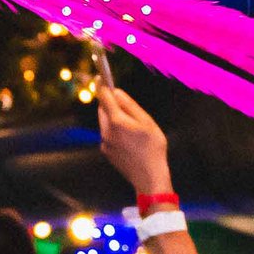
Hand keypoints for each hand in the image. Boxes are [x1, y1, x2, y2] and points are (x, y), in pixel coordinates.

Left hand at [98, 84, 171, 201]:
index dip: (101, 86)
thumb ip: (130, 105)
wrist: (148, 176)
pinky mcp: (105, 151)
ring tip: (131, 124)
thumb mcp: (147, 122)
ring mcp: (104, 142)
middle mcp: (106, 131)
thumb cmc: (153, 148)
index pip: (104, 98)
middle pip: (102, 110)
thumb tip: (117, 92)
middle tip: (120, 100)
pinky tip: (128, 138)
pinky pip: (107, 134)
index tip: (99, 77)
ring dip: (112, 117)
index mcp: (117, 121)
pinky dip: (113, 130)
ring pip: (104, 122)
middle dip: (108, 103)